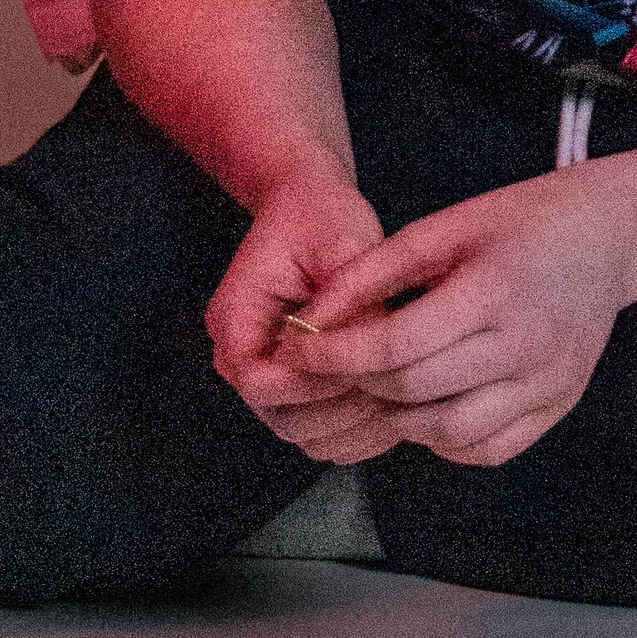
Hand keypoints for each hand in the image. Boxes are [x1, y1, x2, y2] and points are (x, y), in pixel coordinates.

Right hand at [207, 159, 396, 464]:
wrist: (307, 204)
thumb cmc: (321, 213)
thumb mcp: (340, 237)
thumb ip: (351, 294)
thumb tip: (378, 346)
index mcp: (234, 319)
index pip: (261, 382)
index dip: (313, 382)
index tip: (364, 359)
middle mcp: (241, 357)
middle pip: (282, 419)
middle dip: (341, 409)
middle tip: (395, 385)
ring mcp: (267, 376)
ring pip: (302, 433)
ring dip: (350, 426)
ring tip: (402, 397)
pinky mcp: (294, 385)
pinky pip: (318, 430)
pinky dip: (353, 430)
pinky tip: (394, 407)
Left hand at [278, 163, 636, 467]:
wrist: (612, 236)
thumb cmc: (524, 221)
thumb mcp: (449, 224)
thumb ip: (378, 268)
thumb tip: (315, 316)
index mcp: (495, 290)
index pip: (398, 345)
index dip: (338, 353)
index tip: (301, 347)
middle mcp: (526, 345)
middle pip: (417, 392)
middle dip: (362, 384)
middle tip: (338, 366)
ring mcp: (548, 383)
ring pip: (448, 433)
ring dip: (401, 418)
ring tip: (386, 386)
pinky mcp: (559, 405)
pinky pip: (487, 448)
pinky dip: (447, 439)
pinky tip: (434, 405)